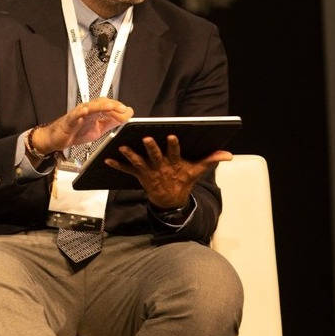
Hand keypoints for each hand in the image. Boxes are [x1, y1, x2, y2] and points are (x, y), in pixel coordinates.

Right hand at [34, 98, 132, 153]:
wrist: (57, 139)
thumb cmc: (75, 132)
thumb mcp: (99, 129)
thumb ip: (112, 122)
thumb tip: (126, 116)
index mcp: (95, 112)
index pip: (109, 105)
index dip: (119, 108)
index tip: (129, 112)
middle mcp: (87, 110)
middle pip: (101, 102)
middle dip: (113, 105)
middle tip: (124, 109)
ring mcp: (78, 114)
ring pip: (90, 106)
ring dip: (101, 106)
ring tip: (111, 106)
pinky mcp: (69, 120)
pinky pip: (75, 115)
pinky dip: (80, 112)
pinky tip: (85, 111)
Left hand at [104, 135, 231, 208]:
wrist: (171, 199)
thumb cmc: (183, 180)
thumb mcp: (198, 171)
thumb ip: (211, 160)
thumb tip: (228, 154)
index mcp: (175, 164)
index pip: (175, 153)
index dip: (173, 145)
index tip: (172, 136)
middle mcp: (161, 167)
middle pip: (155, 156)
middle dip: (151, 148)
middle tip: (146, 138)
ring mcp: (149, 172)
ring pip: (139, 162)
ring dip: (130, 155)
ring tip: (121, 146)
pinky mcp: (139, 175)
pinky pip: (127, 170)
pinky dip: (117, 165)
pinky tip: (106, 159)